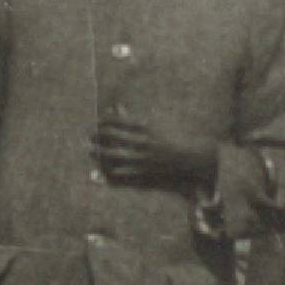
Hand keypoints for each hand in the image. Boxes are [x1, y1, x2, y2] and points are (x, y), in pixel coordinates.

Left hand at [93, 118, 219, 190]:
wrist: (194, 160)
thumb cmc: (176, 139)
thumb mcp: (157, 125)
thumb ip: (136, 119)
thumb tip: (118, 109)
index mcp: (147, 128)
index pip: (117, 122)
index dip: (103, 122)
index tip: (98, 122)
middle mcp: (143, 144)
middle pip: (111, 138)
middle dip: (97, 137)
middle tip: (90, 136)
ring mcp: (143, 161)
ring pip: (112, 158)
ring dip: (98, 155)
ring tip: (91, 152)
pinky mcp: (145, 176)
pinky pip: (121, 176)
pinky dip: (109, 173)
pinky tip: (102, 170)